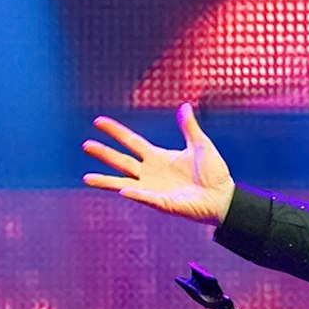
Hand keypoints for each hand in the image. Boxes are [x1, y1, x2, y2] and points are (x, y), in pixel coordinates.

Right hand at [82, 103, 234, 224]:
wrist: (222, 196)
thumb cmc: (213, 172)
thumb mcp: (200, 144)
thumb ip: (189, 127)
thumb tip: (185, 106)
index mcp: (157, 157)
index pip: (131, 142)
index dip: (115, 132)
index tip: (98, 122)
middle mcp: (150, 173)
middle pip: (121, 161)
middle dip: (104, 153)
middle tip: (86, 145)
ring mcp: (153, 189)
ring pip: (123, 182)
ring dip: (106, 180)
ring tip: (87, 178)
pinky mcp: (162, 202)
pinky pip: (144, 196)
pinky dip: (134, 193)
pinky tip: (122, 189)